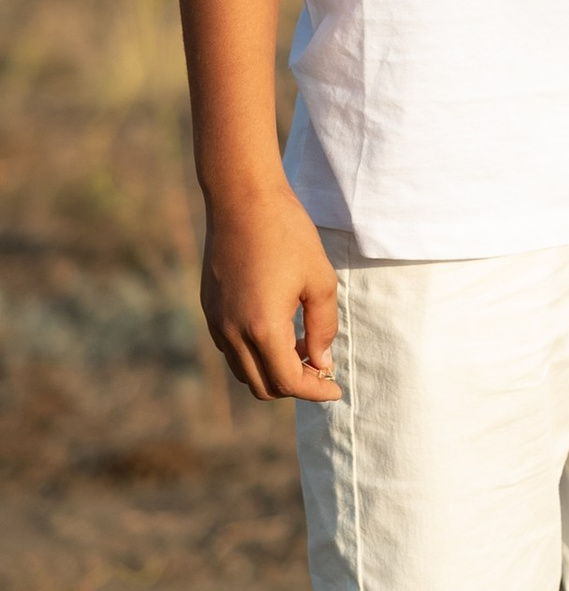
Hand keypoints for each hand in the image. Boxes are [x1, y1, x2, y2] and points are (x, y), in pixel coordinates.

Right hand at [200, 185, 341, 401]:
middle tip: (321, 368)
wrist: (243, 199)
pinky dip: (255, 353)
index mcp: (262, 328)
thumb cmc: (288, 234)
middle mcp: (232, 332)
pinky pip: (231, 349)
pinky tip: (278, 329)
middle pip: (263, 386)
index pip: (288, 382)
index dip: (315, 391)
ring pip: (244, 371)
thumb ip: (323, 328)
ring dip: (273, 370)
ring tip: (302, 345)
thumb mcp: (319, 280)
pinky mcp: (209, 308)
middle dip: (295, 386)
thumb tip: (321, 362)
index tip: (335, 389)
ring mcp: (216, 322)